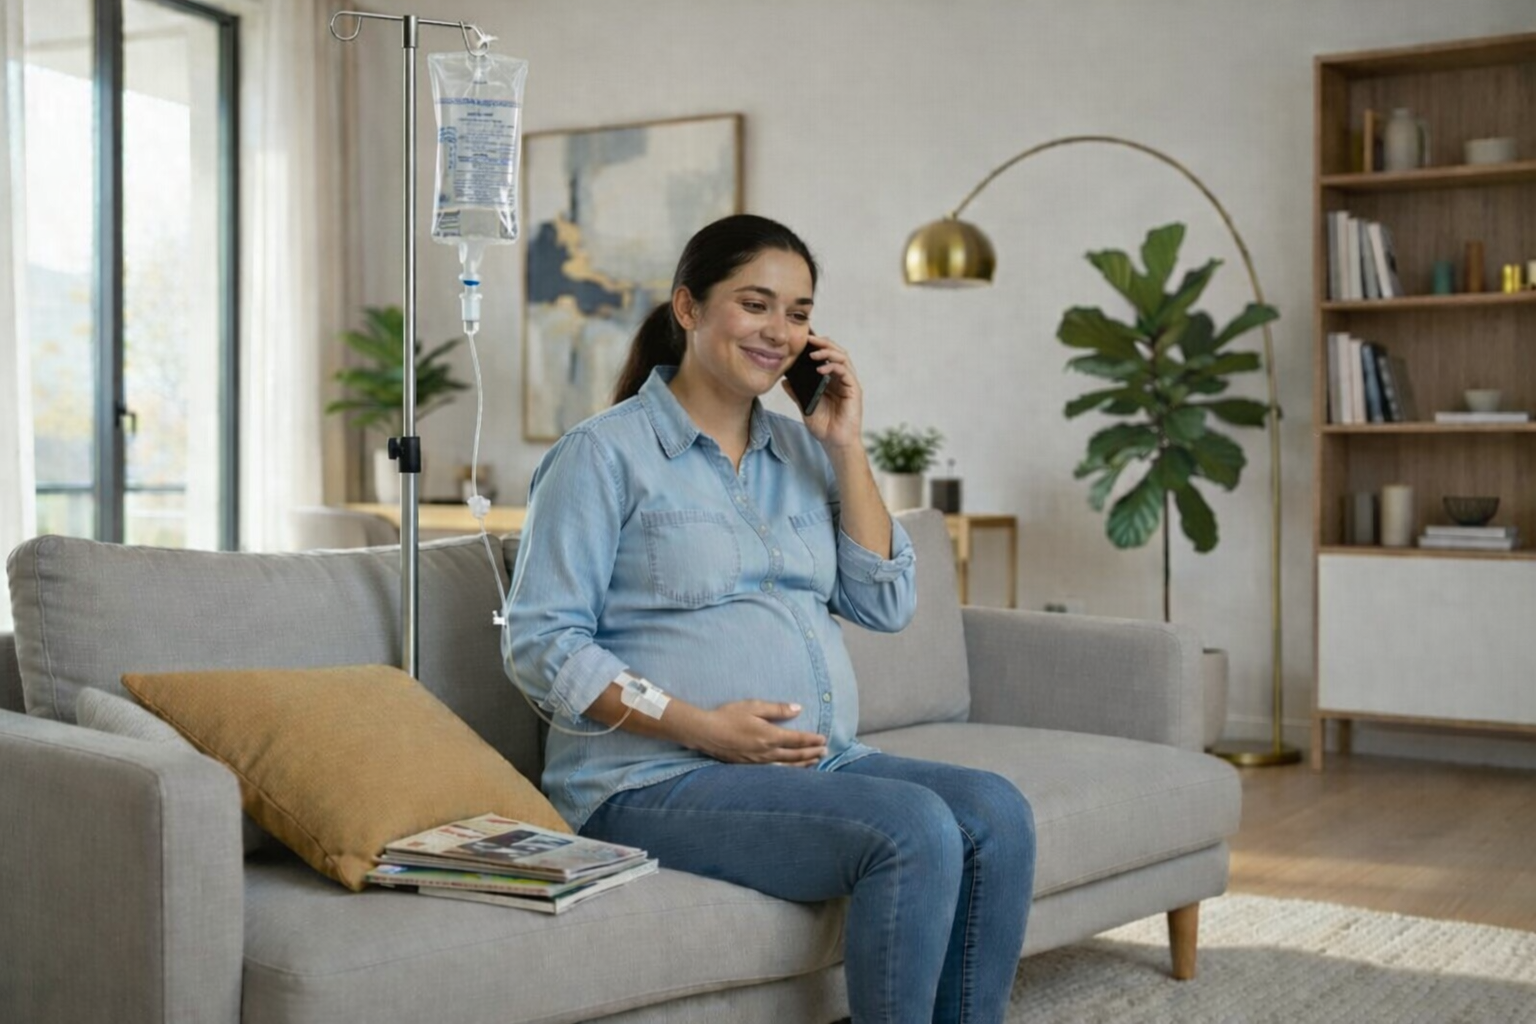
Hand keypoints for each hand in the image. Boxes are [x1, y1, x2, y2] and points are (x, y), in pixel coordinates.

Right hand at [694, 700, 827, 766]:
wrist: (706, 733)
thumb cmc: (728, 716)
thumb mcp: (753, 706)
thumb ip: (777, 709)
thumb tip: (798, 709)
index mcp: (769, 735)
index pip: (797, 739)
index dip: (812, 740)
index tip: (823, 739)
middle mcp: (767, 752)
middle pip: (795, 755)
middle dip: (812, 753)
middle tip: (825, 751)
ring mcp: (758, 762)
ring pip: (787, 766)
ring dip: (803, 763)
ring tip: (815, 761)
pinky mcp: (750, 766)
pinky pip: (775, 771)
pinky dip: (788, 771)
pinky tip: (792, 770)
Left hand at [783, 334, 861, 453]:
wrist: (835, 443)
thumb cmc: (824, 426)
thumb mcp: (805, 406)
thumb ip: (797, 393)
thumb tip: (785, 380)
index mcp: (831, 380)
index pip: (827, 356)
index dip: (817, 346)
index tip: (803, 340)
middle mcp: (842, 378)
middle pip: (836, 352)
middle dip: (823, 343)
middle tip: (809, 339)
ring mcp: (849, 383)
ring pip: (843, 357)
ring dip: (828, 352)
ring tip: (813, 352)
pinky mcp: (854, 390)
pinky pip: (845, 372)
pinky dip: (833, 366)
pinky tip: (821, 368)